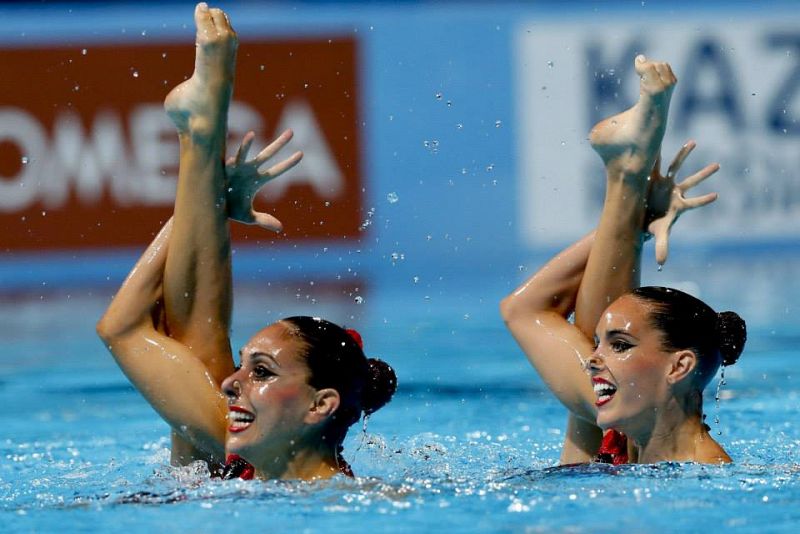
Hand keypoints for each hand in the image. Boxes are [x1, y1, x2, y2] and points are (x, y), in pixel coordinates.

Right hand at [225, 130, 302, 231]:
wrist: (212, 211)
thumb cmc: (231, 210)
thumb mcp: (249, 217)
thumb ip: (264, 220)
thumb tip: (281, 228)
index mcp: (257, 180)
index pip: (277, 170)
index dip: (288, 163)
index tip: (301, 154)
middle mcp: (249, 171)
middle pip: (267, 155)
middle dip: (279, 144)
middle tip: (291, 131)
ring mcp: (236, 169)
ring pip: (244, 153)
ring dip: (247, 144)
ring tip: (252, 134)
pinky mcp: (222, 172)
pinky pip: (227, 162)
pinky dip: (231, 159)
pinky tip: (233, 155)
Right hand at [645, 140, 719, 264]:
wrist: (639, 216)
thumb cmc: (653, 224)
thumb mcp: (659, 234)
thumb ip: (663, 246)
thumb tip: (662, 264)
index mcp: (679, 206)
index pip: (694, 203)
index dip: (704, 200)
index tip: (716, 195)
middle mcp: (675, 192)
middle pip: (691, 182)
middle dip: (704, 174)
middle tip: (718, 166)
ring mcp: (665, 184)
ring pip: (676, 167)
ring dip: (684, 155)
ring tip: (693, 142)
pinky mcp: (653, 179)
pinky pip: (655, 164)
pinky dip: (656, 154)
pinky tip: (658, 142)